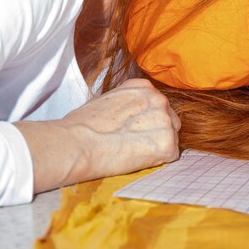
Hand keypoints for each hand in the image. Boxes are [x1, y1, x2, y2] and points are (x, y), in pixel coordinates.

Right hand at [16, 79, 180, 192]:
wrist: (76, 143)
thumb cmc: (82, 125)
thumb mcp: (108, 100)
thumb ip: (128, 104)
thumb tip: (132, 115)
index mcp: (144, 87)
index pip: (158, 106)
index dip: (147, 122)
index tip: (133, 130)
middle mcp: (158, 99)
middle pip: (170, 120)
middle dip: (157, 133)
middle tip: (134, 144)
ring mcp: (165, 121)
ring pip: (172, 138)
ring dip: (157, 147)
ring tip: (132, 151)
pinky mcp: (167, 144)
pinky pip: (171, 155)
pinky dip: (157, 161)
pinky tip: (137, 158)